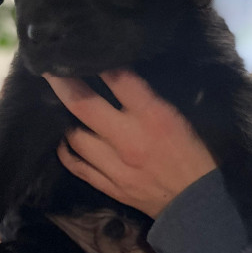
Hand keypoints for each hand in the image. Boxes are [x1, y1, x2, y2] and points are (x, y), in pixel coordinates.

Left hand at [44, 69, 215, 218]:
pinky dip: (67, 150)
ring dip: (64, 119)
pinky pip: (77, 166)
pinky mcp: (110, 187)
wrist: (203, 205)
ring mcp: (115, 165)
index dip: (97, 59)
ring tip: (59, 105)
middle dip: (62, 82)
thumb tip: (123, 76)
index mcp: (153, 115)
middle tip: (48, 67)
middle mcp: (128, 138)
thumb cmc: (200, 154)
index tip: (81, 47)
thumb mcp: (182, 116)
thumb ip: (152, 97)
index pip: (117, 78)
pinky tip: (65, 140)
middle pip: (82, 104)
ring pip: (74, 136)